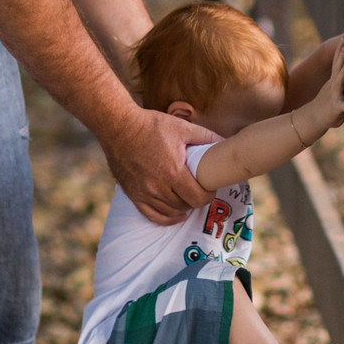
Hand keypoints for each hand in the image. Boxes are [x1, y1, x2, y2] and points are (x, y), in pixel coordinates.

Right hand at [102, 107, 217, 222]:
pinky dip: (166, 218)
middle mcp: (157, 187)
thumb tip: (224, 142)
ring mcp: (144, 193)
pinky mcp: (133, 194)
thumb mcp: (182, 128)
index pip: (198, 197)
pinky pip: (152, 215)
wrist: (119, 127)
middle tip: (201, 189)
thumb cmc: (150, 125)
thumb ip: (205, 137)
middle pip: (185, 205)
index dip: (208, 195)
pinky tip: (176, 215)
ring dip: (183, 207)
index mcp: (172, 172)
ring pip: (170, 211)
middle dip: (197, 199)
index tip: (211, 188)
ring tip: (189, 197)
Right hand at [308, 38, 343, 132]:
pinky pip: (340, 106)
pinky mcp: (335, 108)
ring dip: (342, 75)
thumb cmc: (328, 102)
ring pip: (339, 84)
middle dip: (342, 56)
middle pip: (338, 68)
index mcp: (335, 80)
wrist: (314, 118)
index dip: (341, 50)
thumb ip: (340, 75)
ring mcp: (334, 96)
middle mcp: (334, 85)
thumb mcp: (335, 86)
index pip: (338, 62)